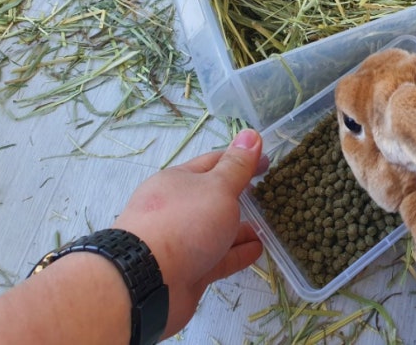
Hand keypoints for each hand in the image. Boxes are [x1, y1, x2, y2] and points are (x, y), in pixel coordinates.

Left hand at [113, 129, 267, 337]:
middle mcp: (177, 208)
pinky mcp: (188, 269)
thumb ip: (237, 165)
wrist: (145, 282)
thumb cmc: (183, 223)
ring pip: (218, 229)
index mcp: (178, 181)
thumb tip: (251, 134)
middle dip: (241, 194)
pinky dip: (238, 252)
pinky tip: (258, 249)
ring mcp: (181, 240)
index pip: (214, 162)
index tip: (268, 163)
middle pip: (214, 197)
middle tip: (270, 192)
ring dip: (242, 226)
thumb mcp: (217, 187)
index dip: (241, 160)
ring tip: (270, 223)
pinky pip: (219, 257)